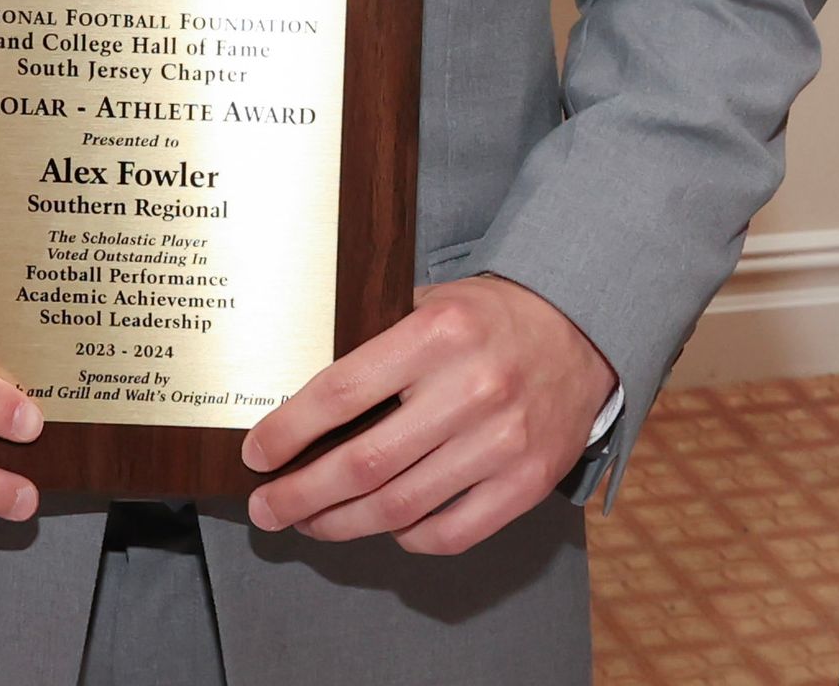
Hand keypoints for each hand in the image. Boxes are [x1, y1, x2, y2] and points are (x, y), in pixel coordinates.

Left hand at [240, 275, 615, 555]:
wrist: (580, 330)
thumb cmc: (488, 317)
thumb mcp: (431, 300)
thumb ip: (376, 338)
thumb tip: (299, 388)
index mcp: (437, 333)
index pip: (343, 391)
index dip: (290, 430)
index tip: (258, 454)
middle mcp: (471, 388)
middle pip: (365, 463)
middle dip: (303, 494)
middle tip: (267, 508)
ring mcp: (502, 442)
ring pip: (401, 506)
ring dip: (343, 522)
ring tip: (310, 522)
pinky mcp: (527, 482)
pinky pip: (452, 532)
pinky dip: (407, 537)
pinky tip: (382, 527)